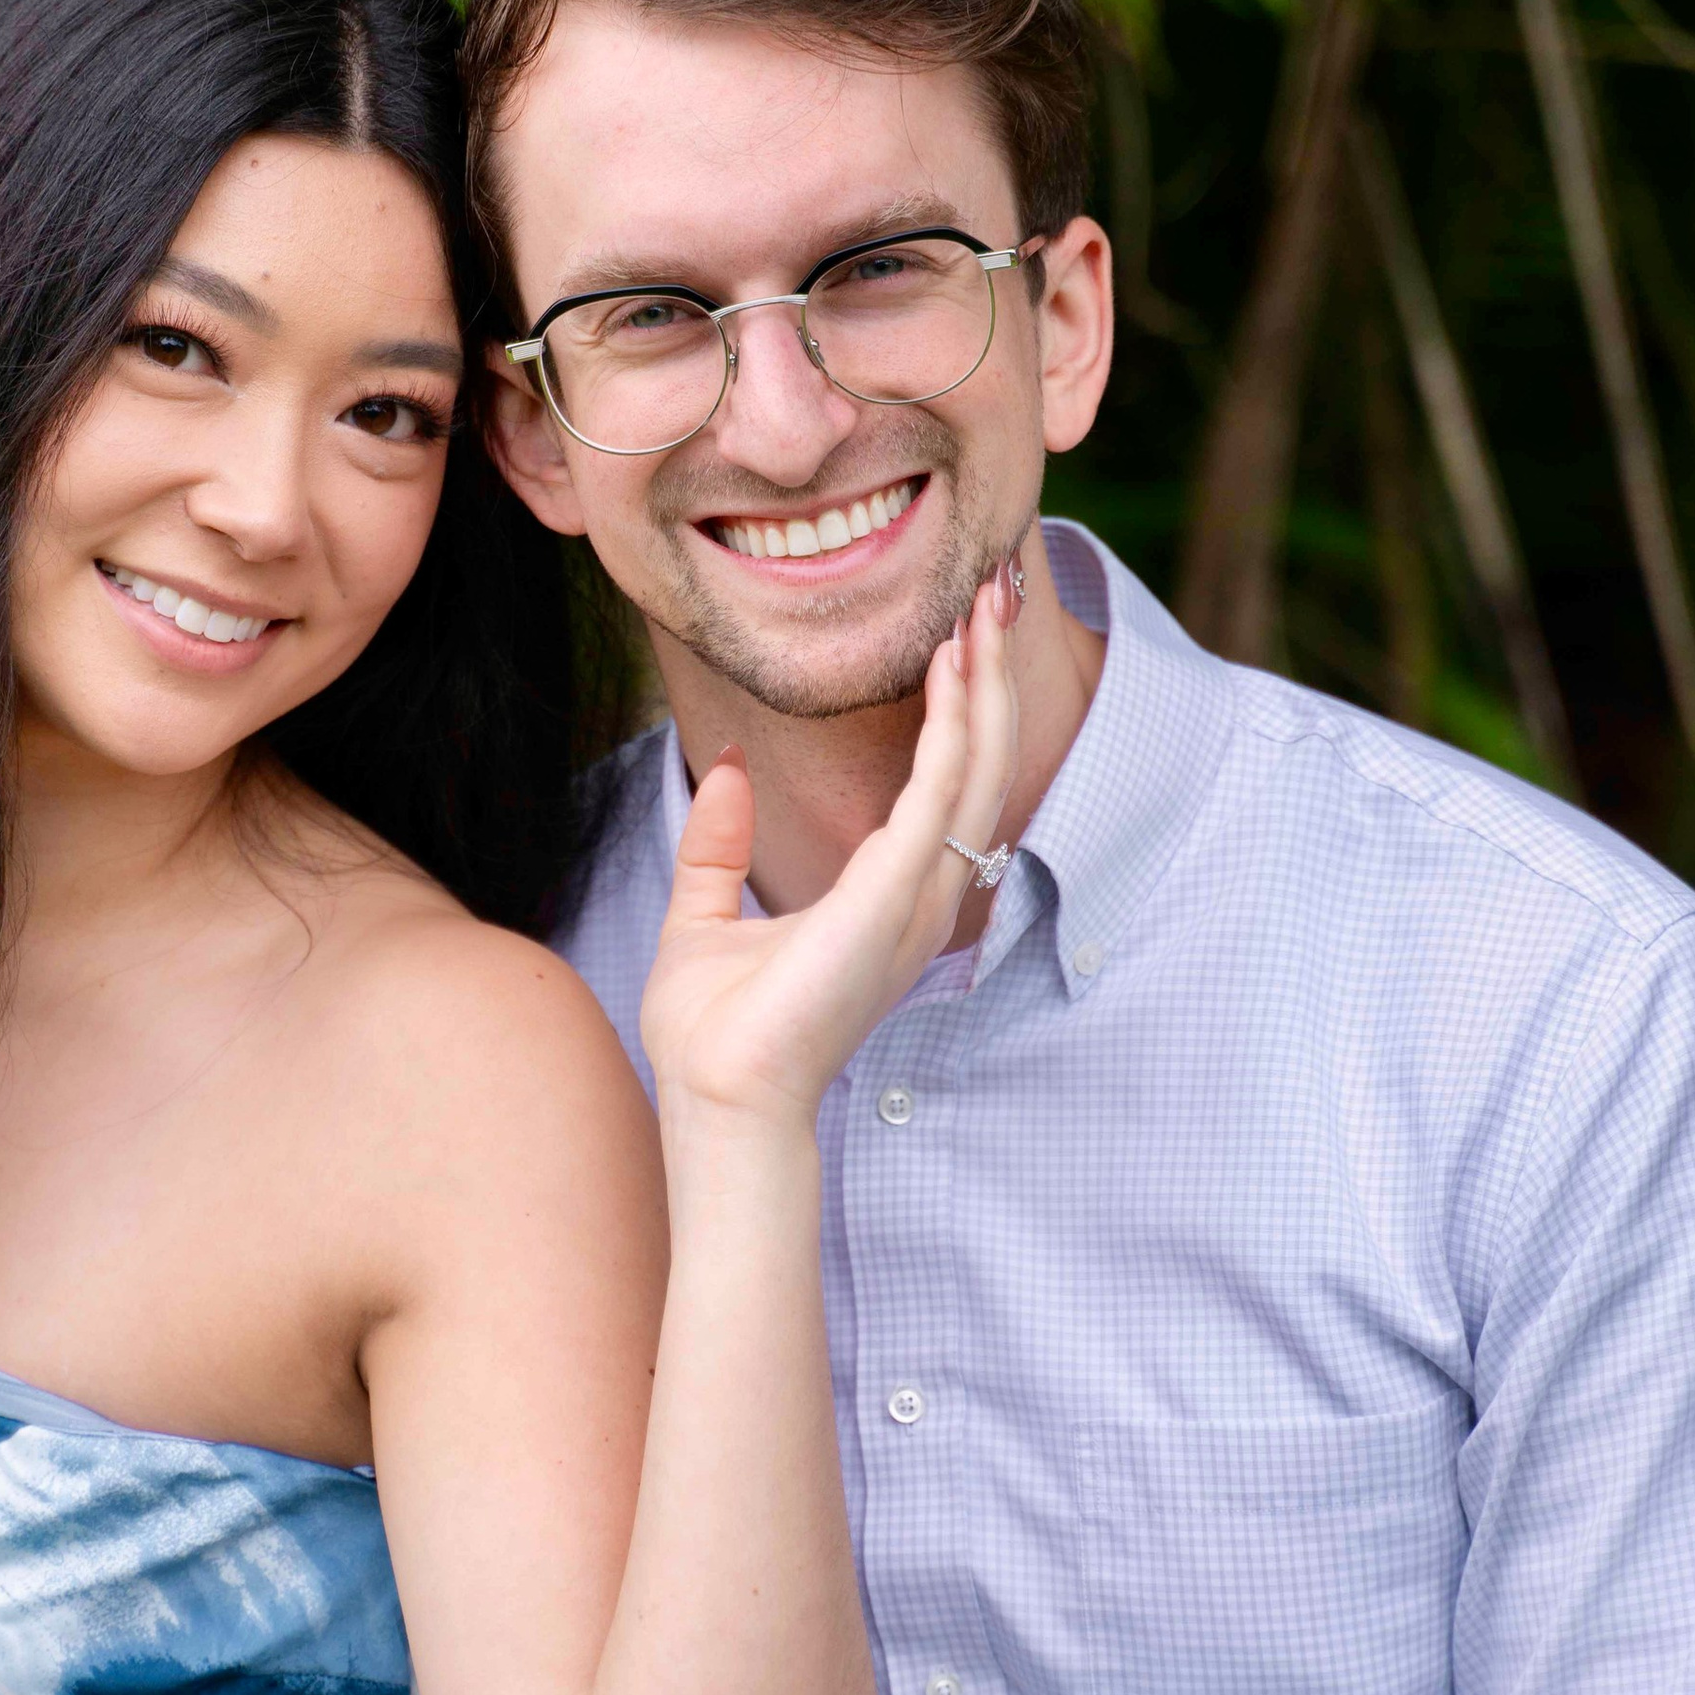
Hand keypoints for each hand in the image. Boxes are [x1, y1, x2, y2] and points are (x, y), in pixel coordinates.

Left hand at [638, 573, 1019, 1123]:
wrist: (715, 1101)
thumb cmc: (715, 1036)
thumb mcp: (703, 917)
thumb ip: (718, 846)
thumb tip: (726, 770)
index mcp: (886, 896)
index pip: (944, 780)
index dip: (958, 705)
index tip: (956, 630)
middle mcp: (919, 895)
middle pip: (978, 763)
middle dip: (989, 677)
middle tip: (992, 593)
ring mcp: (914, 899)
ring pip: (975, 768)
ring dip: (984, 685)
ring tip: (986, 607)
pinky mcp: (890, 899)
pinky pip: (939, 794)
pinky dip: (952, 727)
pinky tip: (955, 668)